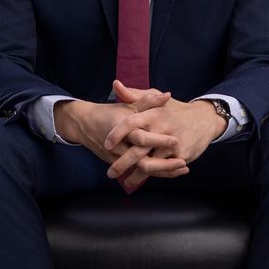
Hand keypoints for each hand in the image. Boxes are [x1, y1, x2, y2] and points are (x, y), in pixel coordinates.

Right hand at [53, 91, 182, 176]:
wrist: (85, 125)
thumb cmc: (111, 113)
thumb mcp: (129, 105)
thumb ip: (148, 101)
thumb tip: (167, 95)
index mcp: (123, 128)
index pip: (140, 137)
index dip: (157, 140)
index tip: (175, 141)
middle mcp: (120, 146)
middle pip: (141, 161)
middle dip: (163, 164)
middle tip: (183, 162)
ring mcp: (119, 158)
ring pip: (141, 170)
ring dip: (163, 171)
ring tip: (183, 168)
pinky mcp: (120, 165)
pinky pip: (140, 173)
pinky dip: (157, 173)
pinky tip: (174, 172)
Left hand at [105, 81, 225, 182]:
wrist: (204, 120)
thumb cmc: (174, 110)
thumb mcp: (156, 98)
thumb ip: (134, 95)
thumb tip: (115, 85)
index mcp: (153, 114)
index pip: (131, 123)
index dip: (117, 134)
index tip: (106, 144)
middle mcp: (162, 129)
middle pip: (138, 150)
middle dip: (122, 163)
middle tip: (110, 173)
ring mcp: (172, 145)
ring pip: (150, 165)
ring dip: (136, 176)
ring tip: (125, 181)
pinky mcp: (182, 156)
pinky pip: (164, 170)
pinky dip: (153, 176)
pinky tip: (143, 179)